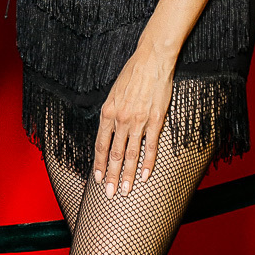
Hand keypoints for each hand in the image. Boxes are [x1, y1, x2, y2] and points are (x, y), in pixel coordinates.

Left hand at [93, 34, 175, 196]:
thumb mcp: (113, 93)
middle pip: (115, 154)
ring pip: (131, 155)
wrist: (151, 60)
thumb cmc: (131, 74)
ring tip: (126, 191)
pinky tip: (145, 177)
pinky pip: (150, 147)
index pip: (100, 145)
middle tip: (110, 194)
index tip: (98, 179)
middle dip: (111, 177)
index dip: (99, 164)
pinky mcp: (156, 121)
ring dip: (128, 176)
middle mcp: (121, 119)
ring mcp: (138, 121)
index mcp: (107, 112)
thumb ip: (110, 114)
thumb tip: (108, 132)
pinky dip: (147, 163)